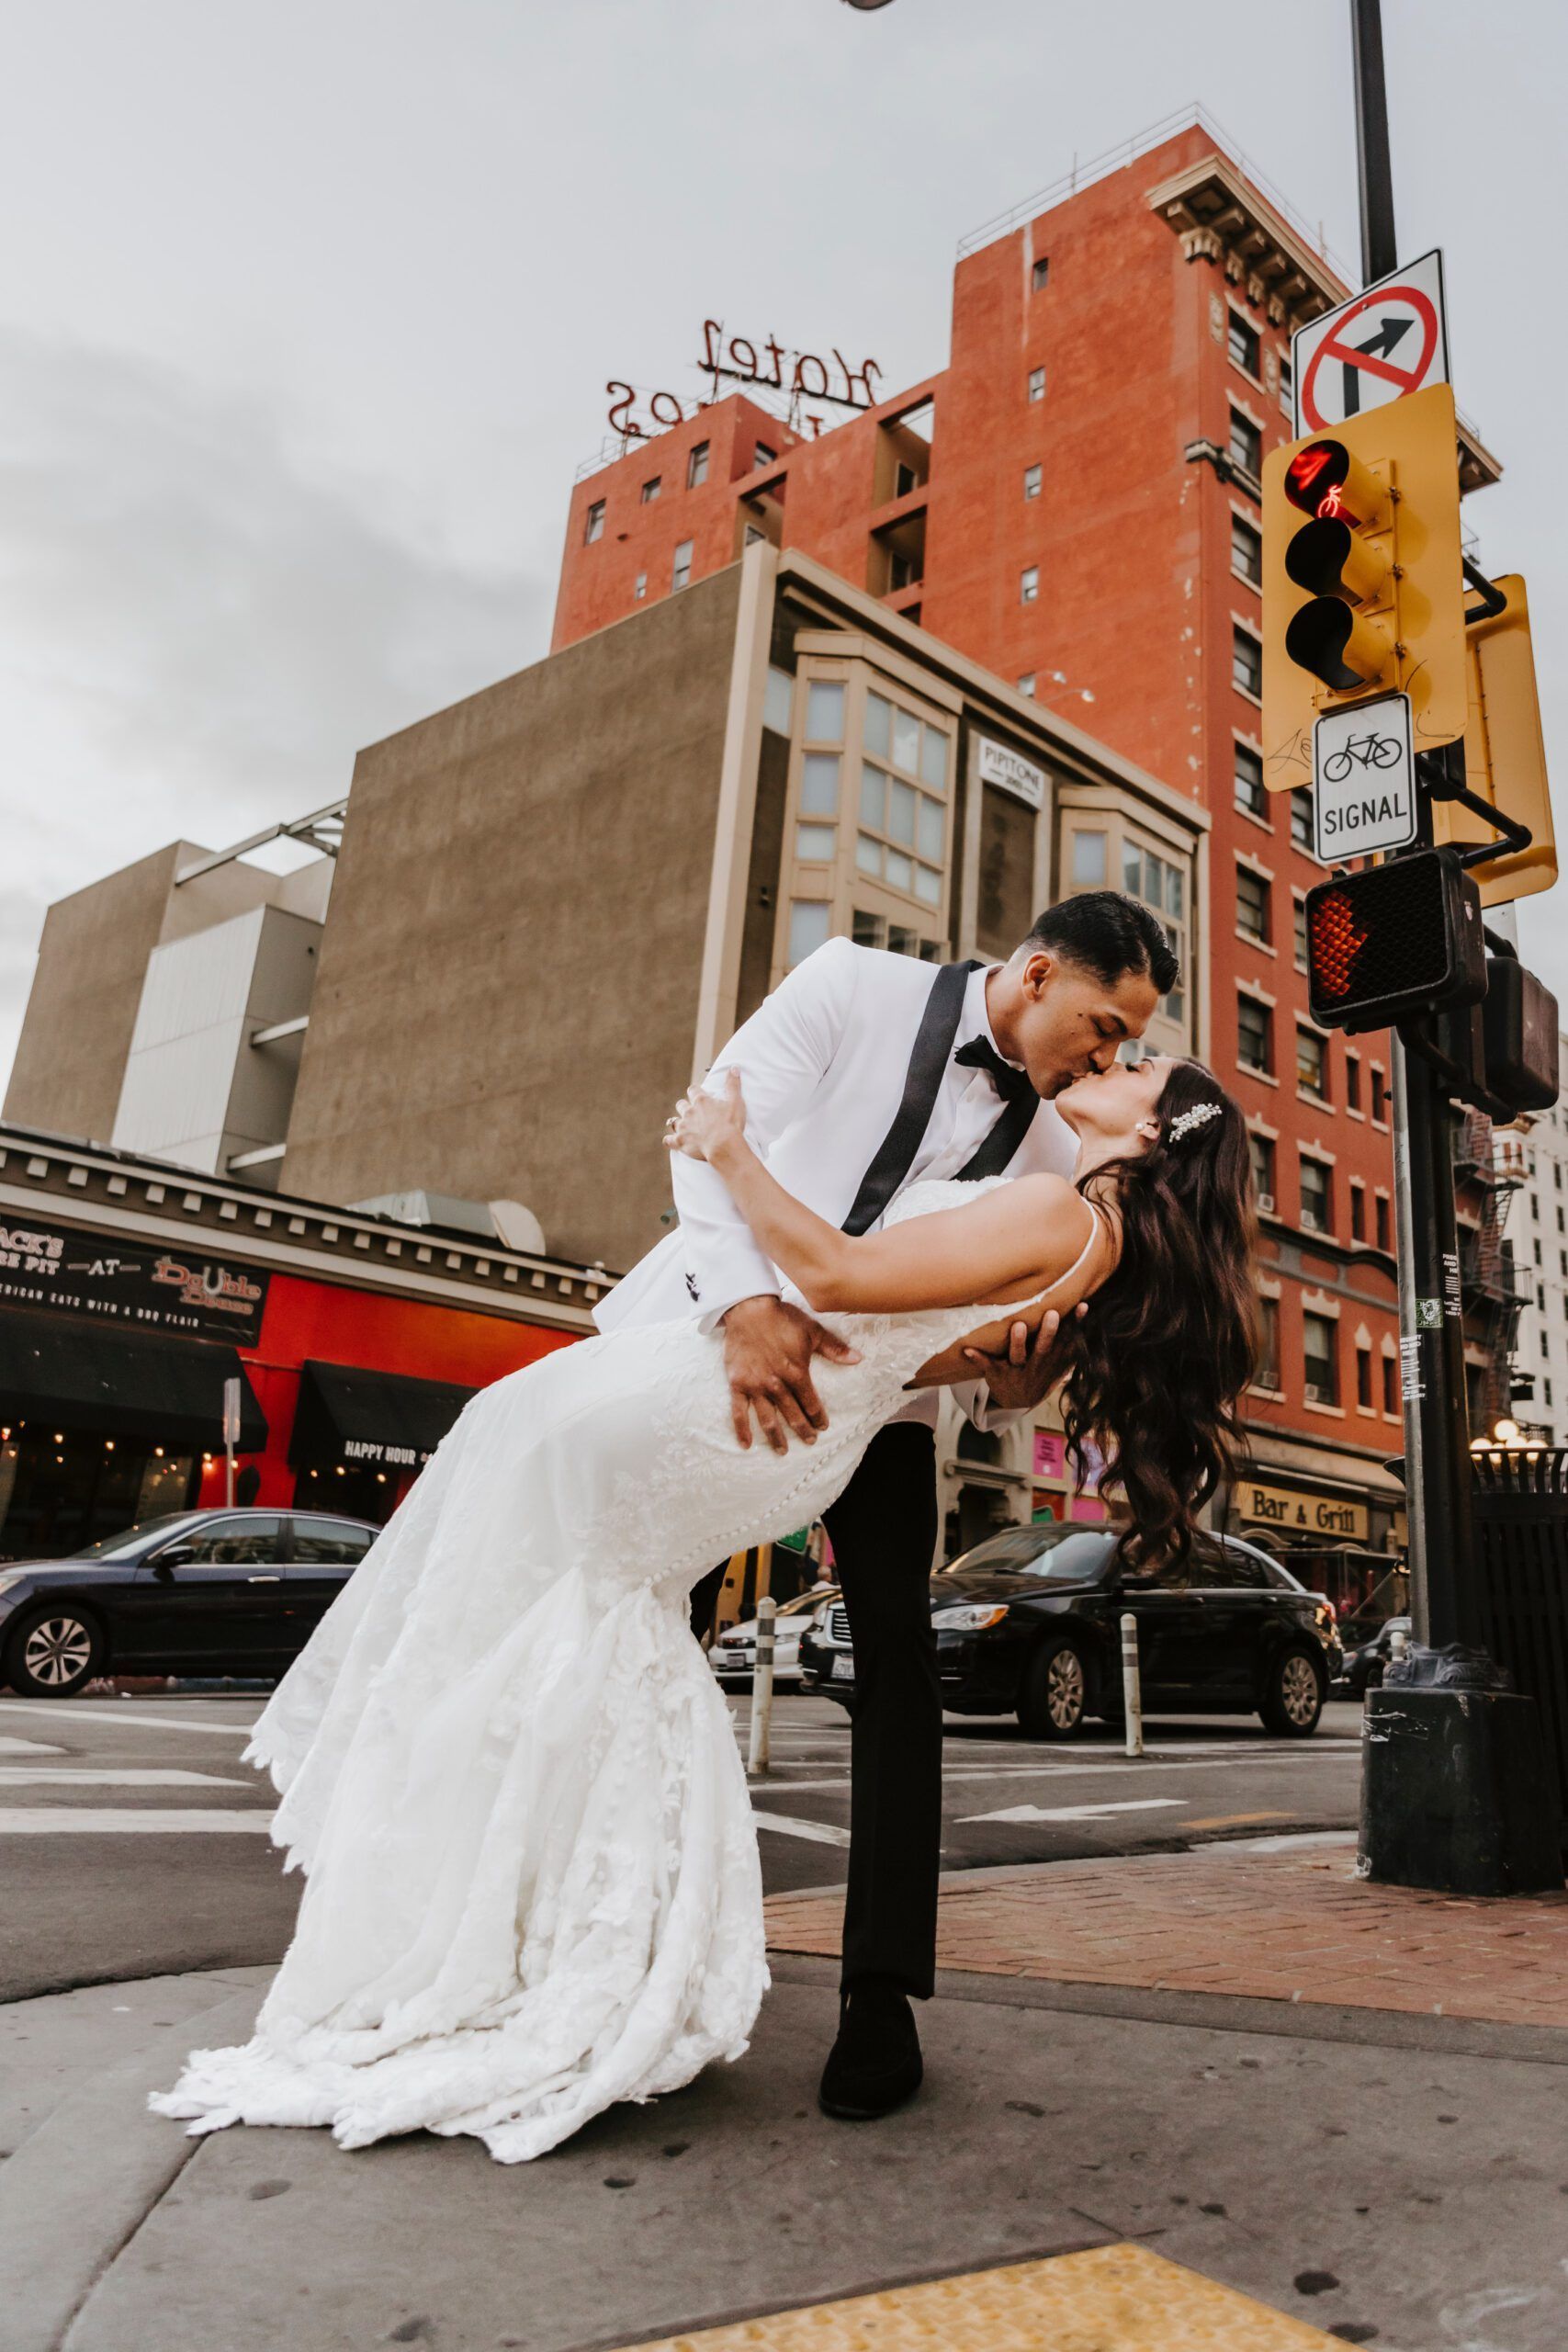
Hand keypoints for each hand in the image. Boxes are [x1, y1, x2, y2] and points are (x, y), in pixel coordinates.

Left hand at [664, 1068, 748, 1164]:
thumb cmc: (731, 1124)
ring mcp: (683, 1127)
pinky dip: (669, 1140)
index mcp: (701, 1101)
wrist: (724, 1145)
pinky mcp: (680, 1141)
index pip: (692, 1090)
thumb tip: (734, 1068)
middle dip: (684, 1107)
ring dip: (678, 1122)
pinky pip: (668, 1140)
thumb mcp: (736, 1102)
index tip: (697, 1093)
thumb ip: (733, 1084)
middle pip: (681, 1105)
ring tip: (682, 1126)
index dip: (694, 1091)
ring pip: (674, 1121)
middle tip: (691, 1111)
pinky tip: (670, 1141)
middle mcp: (689, 1112)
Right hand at [720, 1294, 860, 1454]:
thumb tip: (858, 1358)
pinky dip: (741, 1429)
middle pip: (792, 1414)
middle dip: (802, 1430)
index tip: (823, 1427)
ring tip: (782, 1451)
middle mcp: (776, 1384)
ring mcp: (756, 1386)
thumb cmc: (782, 1318)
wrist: (749, 1309)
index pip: (810, 1402)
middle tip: (809, 1441)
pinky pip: (738, 1411)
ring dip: (776, 1437)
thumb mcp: (812, 1331)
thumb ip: (834, 1348)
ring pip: (768, 1419)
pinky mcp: (738, 1384)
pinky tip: (746, 1445)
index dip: (818, 1416)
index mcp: (796, 1373)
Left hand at [961, 1301, 1086, 1411]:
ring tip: (1018, 1326)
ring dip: (1018, 1342)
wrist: (1018, 1400)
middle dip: (1048, 1332)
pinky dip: (978, 1358)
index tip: (1082, 1305)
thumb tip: (1086, 1307)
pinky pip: (987, 1365)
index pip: (1067, 1339)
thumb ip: (1071, 1338)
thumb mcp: (1059, 1360)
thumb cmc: (1040, 1370)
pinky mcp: (997, 1373)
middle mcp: (1037, 1364)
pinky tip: (967, 1350)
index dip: (1075, 1324)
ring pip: (1018, 1356)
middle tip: (1052, 1313)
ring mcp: (1017, 1369)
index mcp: (1052, 1359)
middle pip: (1044, 1348)